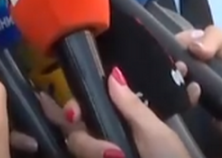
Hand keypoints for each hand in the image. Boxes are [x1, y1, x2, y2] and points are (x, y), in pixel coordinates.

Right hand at [58, 68, 189, 157]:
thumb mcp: (156, 132)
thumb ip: (132, 106)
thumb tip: (112, 72)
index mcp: (116, 126)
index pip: (83, 113)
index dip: (68, 108)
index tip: (66, 108)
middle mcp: (103, 143)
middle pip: (72, 132)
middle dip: (82, 135)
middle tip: (102, 142)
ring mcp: (99, 155)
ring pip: (76, 147)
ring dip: (93, 149)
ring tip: (118, 156)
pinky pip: (79, 155)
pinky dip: (93, 153)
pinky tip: (110, 154)